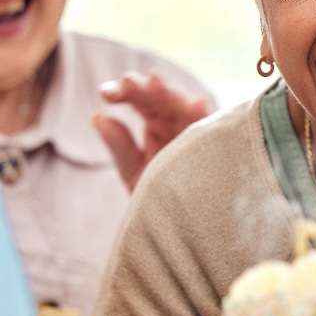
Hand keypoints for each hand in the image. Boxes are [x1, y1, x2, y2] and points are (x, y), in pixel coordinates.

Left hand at [94, 72, 208, 191]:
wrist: (182, 232)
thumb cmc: (160, 202)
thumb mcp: (135, 174)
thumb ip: (120, 147)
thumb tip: (98, 116)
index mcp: (159, 126)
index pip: (142, 101)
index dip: (125, 92)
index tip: (105, 93)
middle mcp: (179, 124)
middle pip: (163, 98)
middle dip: (145, 88)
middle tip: (126, 83)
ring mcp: (199, 134)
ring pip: (187, 107)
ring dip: (170, 94)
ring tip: (153, 82)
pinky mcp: (217, 148)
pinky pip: (215, 129)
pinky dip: (208, 117)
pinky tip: (199, 103)